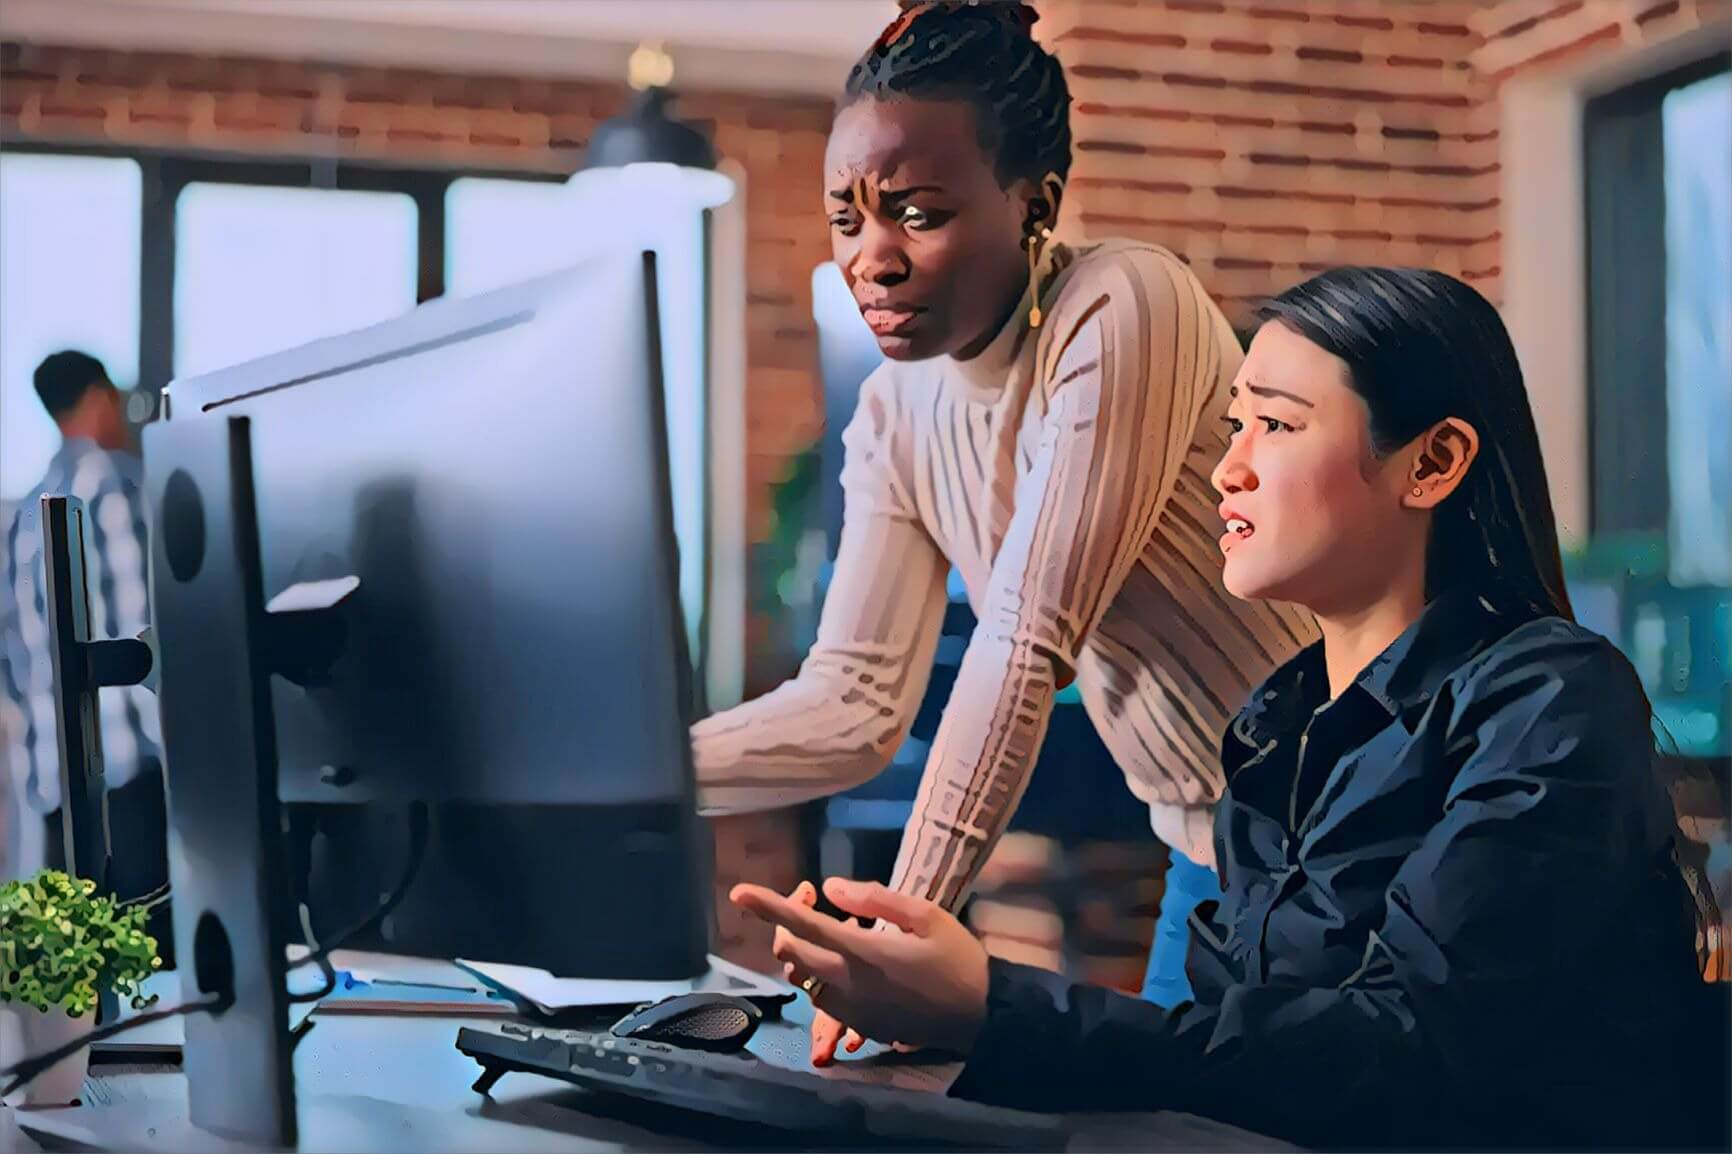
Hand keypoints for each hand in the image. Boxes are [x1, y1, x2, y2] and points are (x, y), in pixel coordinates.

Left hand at [730, 877, 989, 1056]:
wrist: (979, 1019)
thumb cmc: (957, 959)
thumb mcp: (925, 916)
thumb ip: (875, 899)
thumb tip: (829, 887)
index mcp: (863, 953)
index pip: (803, 925)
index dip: (768, 906)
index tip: (739, 892)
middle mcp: (848, 985)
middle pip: (792, 952)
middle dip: (787, 923)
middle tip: (808, 898)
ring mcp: (850, 1011)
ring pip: (804, 976)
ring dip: (806, 949)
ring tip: (840, 929)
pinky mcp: (857, 1026)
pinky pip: (823, 997)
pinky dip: (823, 973)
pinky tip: (851, 960)